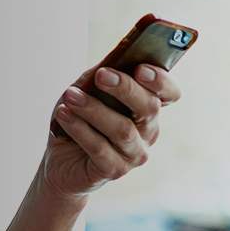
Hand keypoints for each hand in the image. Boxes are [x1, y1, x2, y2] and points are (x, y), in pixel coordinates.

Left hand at [40, 64, 183, 197]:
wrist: (60, 161)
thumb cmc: (79, 119)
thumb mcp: (87, 90)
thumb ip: (100, 75)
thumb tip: (110, 60)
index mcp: (147, 108)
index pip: (169, 94)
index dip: (161, 81)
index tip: (141, 68)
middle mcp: (148, 131)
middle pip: (149, 107)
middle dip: (125, 88)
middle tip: (101, 75)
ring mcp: (134, 153)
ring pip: (122, 129)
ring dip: (93, 109)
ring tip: (70, 96)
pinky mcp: (115, 170)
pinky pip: (100, 148)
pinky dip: (80, 129)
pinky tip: (64, 114)